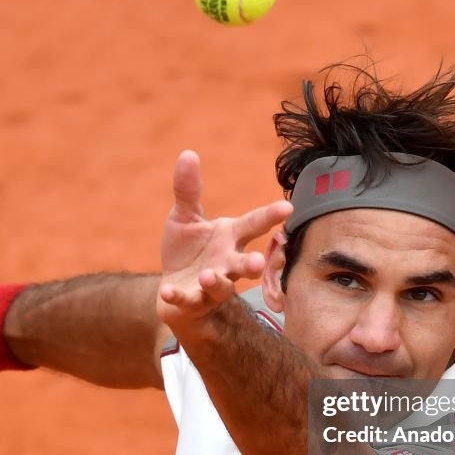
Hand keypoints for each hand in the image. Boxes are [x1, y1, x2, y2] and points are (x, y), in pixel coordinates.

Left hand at [157, 151, 291, 337]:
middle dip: (252, 265)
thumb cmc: (187, 251)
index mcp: (230, 237)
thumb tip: (188, 153)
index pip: (253, 224)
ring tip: (208, 275)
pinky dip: (178, 297)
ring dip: (216, 282)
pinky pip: (186, 300)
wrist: (173, 289)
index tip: (288, 207)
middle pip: (244, 265)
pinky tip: (166, 291)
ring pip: (221, 286)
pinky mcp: (191, 301)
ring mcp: (211, 285)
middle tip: (258, 262)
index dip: (270, 216)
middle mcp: (227, 263)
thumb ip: (188, 190)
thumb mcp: (185, 217)